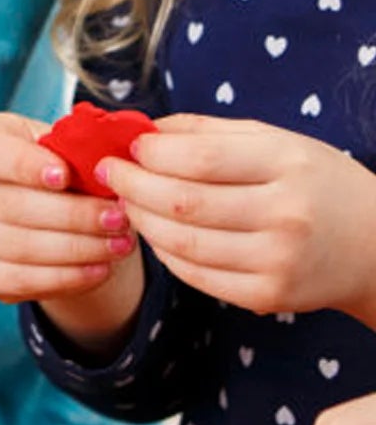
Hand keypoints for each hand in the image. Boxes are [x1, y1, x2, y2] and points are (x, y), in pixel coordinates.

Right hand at [0, 111, 143, 352]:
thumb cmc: (70, 168)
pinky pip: (18, 280)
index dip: (24, 165)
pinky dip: (64, 278)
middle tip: (118, 219)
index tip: (65, 175)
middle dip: (71, 215)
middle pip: (9, 205)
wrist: (58, 211)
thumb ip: (85, 150)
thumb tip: (112, 162)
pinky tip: (100, 270)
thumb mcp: (74, 147)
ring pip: (17, 246)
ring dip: (76, 249)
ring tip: (119, 246)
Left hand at [97, 114, 375, 322]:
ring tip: (126, 202)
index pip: (198, 158)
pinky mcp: (267, 297)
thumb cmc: (316, 184)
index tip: (124, 148)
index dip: (148, 153)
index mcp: (287, 165)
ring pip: (180, 242)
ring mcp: (277, 261)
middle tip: (108, 174)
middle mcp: (284, 214)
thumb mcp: (276, 142)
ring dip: (140, 220)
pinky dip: (164, 252)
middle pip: (181, 202)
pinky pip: (194, 275)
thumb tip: (142, 128)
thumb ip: (207, 131)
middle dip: (131, 186)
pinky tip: (156, 233)